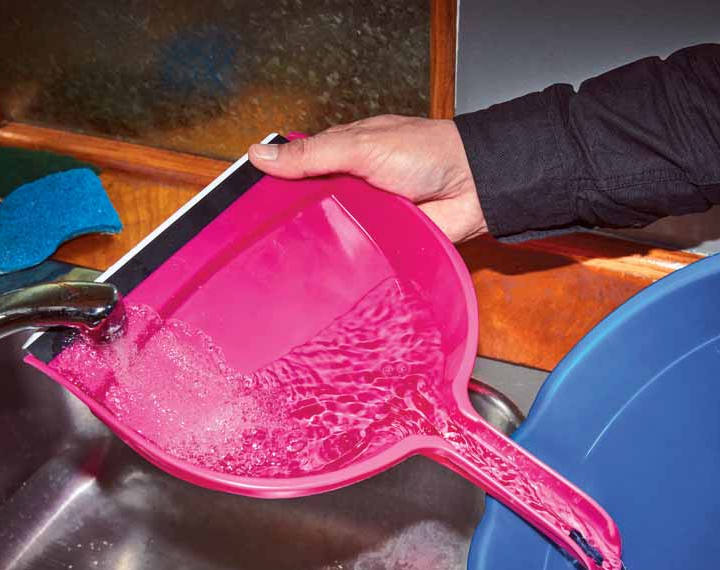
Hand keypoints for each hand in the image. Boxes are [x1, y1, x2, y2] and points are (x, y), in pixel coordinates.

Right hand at [247, 116, 487, 242]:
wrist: (474, 186)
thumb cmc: (427, 153)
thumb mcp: (360, 146)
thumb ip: (311, 155)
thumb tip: (260, 155)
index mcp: (344, 154)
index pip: (298, 169)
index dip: (274, 184)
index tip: (245, 202)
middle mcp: (353, 186)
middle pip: (311, 206)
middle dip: (293, 221)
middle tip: (263, 241)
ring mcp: (368, 216)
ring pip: (332, 234)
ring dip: (319, 244)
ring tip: (286, 262)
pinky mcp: (384, 244)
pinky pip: (357, 256)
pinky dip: (346, 263)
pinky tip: (324, 274)